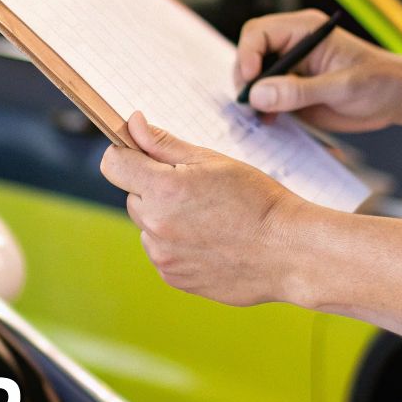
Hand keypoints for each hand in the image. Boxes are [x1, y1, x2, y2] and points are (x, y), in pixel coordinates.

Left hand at [100, 112, 305, 305]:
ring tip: (210, 220)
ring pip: (148, 227)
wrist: (289, 252)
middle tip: (197, 192)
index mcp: (163, 189)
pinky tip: (211, 242)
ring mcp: (163, 255)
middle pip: (133, 196)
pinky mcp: (173, 278)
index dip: (127, 155)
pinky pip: (163, 252)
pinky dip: (178, 246)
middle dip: (155, 189)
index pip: (112, 164)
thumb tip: (132, 123)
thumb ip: (164, 144)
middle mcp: (156, 225)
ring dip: (166, 220)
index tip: (144, 156)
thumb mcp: (212, 161)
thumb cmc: (257, 200)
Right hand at [234, 9, 401, 132]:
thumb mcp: (342, 87)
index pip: (258, 33)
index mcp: (304, 31)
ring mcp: (291, 69)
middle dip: (246, 79)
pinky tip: (270, 121)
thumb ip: (299, 90)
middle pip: (250, 54)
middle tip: (252, 105)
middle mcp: (293, 46)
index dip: (247, 55)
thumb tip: (258, 94)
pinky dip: (261, 109)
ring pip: (254, 78)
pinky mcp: (293, 91)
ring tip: (261, 116)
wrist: (400, 99)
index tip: (252, 82)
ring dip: (252, 97)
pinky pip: (266, 97)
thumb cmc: (380, 82)